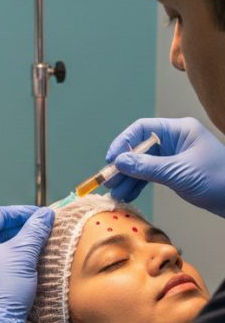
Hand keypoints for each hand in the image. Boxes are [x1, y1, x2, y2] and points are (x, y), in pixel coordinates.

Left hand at [0, 205, 53, 322]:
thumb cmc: (3, 291)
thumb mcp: (23, 255)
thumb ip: (35, 231)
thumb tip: (45, 215)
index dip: (20, 212)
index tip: (40, 216)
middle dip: (19, 228)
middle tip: (41, 230)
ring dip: (15, 245)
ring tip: (36, 246)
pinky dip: (8, 260)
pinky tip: (24, 265)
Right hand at [105, 117, 224, 217]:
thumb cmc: (219, 180)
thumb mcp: (179, 173)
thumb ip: (148, 167)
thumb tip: (119, 161)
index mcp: (179, 130)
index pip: (143, 128)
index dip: (124, 142)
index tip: (112, 159)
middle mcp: (176, 140)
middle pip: (141, 147)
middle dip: (124, 165)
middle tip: (108, 180)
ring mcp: (176, 156)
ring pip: (145, 163)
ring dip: (129, 177)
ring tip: (115, 192)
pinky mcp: (177, 172)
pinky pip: (152, 174)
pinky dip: (140, 184)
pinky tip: (128, 194)